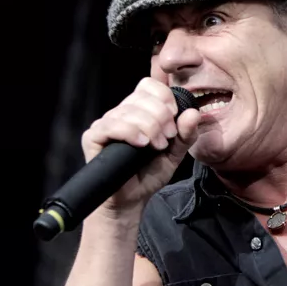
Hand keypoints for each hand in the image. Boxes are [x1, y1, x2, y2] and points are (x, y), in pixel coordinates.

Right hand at [81, 77, 201, 215]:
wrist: (131, 200)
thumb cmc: (149, 173)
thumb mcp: (175, 153)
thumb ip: (186, 134)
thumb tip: (193, 112)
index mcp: (140, 110)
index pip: (150, 85)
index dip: (165, 98)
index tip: (174, 119)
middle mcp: (121, 112)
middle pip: (142, 97)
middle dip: (162, 117)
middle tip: (167, 139)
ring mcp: (106, 123)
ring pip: (129, 110)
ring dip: (150, 128)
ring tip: (156, 147)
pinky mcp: (93, 137)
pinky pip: (111, 124)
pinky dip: (130, 132)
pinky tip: (141, 144)